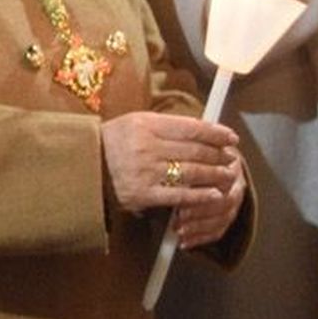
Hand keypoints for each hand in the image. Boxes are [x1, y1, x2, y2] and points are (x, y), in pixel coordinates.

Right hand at [100, 111, 239, 214]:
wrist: (84, 167)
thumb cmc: (112, 142)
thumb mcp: (134, 123)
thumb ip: (165, 125)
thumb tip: (201, 129)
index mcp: (145, 124)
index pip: (190, 128)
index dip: (215, 133)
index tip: (231, 137)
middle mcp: (147, 146)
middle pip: (195, 150)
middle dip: (219, 155)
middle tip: (232, 157)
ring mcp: (146, 171)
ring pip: (192, 172)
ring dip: (215, 174)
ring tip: (228, 175)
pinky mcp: (144, 194)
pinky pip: (180, 195)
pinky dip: (201, 195)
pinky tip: (214, 194)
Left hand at [171, 148, 246, 248]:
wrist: (215, 155)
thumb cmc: (195, 150)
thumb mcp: (190, 145)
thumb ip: (185, 150)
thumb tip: (168, 153)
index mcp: (228, 162)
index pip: (222, 178)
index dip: (203, 187)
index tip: (182, 193)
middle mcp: (235, 181)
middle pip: (225, 201)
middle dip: (201, 210)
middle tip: (180, 216)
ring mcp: (234, 199)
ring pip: (223, 218)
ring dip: (199, 227)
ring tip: (179, 230)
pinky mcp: (228, 214)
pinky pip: (219, 230)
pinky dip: (201, 238)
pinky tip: (184, 242)